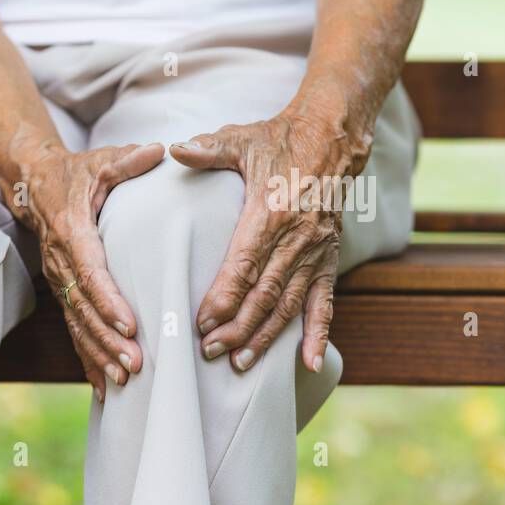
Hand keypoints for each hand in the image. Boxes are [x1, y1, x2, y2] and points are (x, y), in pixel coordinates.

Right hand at [19, 142, 165, 393]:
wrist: (32, 182)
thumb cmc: (77, 171)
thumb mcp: (102, 159)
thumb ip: (129, 160)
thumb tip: (161, 150)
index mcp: (73, 229)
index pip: (90, 270)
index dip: (108, 300)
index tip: (130, 324)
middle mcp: (61, 259)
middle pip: (83, 307)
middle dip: (107, 339)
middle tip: (136, 364)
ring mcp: (58, 278)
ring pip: (77, 323)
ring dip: (98, 354)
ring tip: (126, 380)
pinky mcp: (62, 290)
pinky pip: (74, 328)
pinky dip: (88, 359)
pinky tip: (105, 390)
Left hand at [170, 112, 368, 373]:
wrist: (331, 139)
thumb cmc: (278, 140)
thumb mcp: (241, 139)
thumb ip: (208, 150)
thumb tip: (172, 150)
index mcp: (272, 211)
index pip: (245, 265)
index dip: (224, 297)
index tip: (201, 322)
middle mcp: (297, 238)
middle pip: (264, 294)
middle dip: (237, 327)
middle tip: (209, 351)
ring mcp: (316, 252)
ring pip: (289, 305)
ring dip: (265, 337)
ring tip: (240, 363)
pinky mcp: (328, 260)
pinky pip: (324, 303)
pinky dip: (317, 335)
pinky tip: (307, 364)